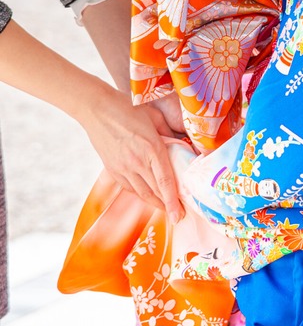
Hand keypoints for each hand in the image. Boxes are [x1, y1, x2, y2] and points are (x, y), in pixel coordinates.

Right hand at [77, 83, 184, 220]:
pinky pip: (129, 187)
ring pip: (141, 193)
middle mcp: (137, 162)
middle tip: (178, 216)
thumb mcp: (156, 117)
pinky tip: (148, 195)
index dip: (173, 200)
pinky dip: (140, 194)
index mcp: (152, 149)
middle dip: (167, 206)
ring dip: (154, 202)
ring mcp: (122, 168)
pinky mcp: (112, 169)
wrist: (96, 109)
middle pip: (155, 191)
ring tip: (166, 208)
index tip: (179, 214)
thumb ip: (170, 134)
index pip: (165, 181)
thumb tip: (183, 145)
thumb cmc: (128, 109)